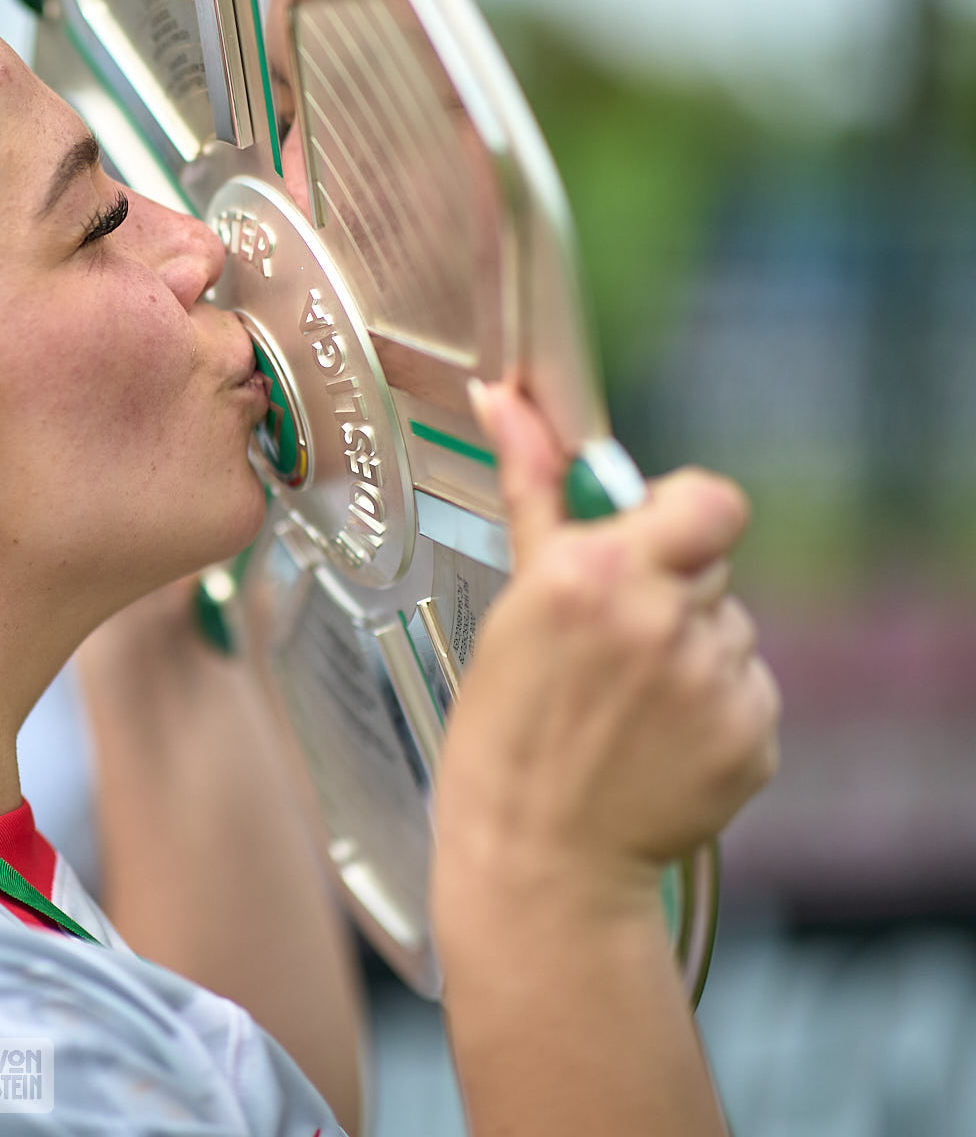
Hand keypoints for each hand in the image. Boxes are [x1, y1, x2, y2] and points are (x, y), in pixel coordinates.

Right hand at [433, 383, 779, 919]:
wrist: (537, 859)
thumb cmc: (505, 731)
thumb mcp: (512, 603)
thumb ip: (532, 491)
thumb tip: (508, 399)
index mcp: (596, 572)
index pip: (706, 500)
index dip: (681, 518)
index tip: (643, 547)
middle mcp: (664, 618)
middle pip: (710, 565)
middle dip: (669, 590)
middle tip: (609, 648)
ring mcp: (716, 680)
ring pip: (728, 629)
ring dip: (689, 653)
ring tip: (625, 706)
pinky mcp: (753, 734)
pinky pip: (746, 691)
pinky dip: (710, 712)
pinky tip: (654, 741)